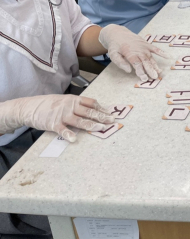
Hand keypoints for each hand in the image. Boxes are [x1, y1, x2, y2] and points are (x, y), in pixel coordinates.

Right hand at [0, 95, 114, 141]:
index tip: (110, 113)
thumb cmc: (49, 104)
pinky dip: (69, 134)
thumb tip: (91, 109)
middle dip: (102, 116)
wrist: (30, 107)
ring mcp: (62, 115)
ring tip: (101, 128)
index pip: (91, 103)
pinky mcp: (53, 124)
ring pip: (80, 120)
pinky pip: (63, 130)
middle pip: (89, 112)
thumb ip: (76, 104)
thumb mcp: (64, 100)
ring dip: (92, 125)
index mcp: (73, 99)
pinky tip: (74, 138)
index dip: (101, 108)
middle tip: (112, 121)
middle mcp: (70, 106)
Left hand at [99, 24, 169, 80]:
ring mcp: (144, 47)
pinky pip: (156, 49)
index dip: (141, 72)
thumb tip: (129, 70)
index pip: (137, 64)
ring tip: (159, 72)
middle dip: (150, 70)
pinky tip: (168, 57)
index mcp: (130, 53)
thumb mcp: (113, 54)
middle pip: (145, 62)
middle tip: (154, 77)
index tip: (144, 79)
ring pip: (151, 58)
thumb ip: (120, 62)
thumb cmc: (115, 46)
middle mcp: (139, 50)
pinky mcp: (147, 45)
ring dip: (155, 65)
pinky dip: (162, 53)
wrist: (118, 33)